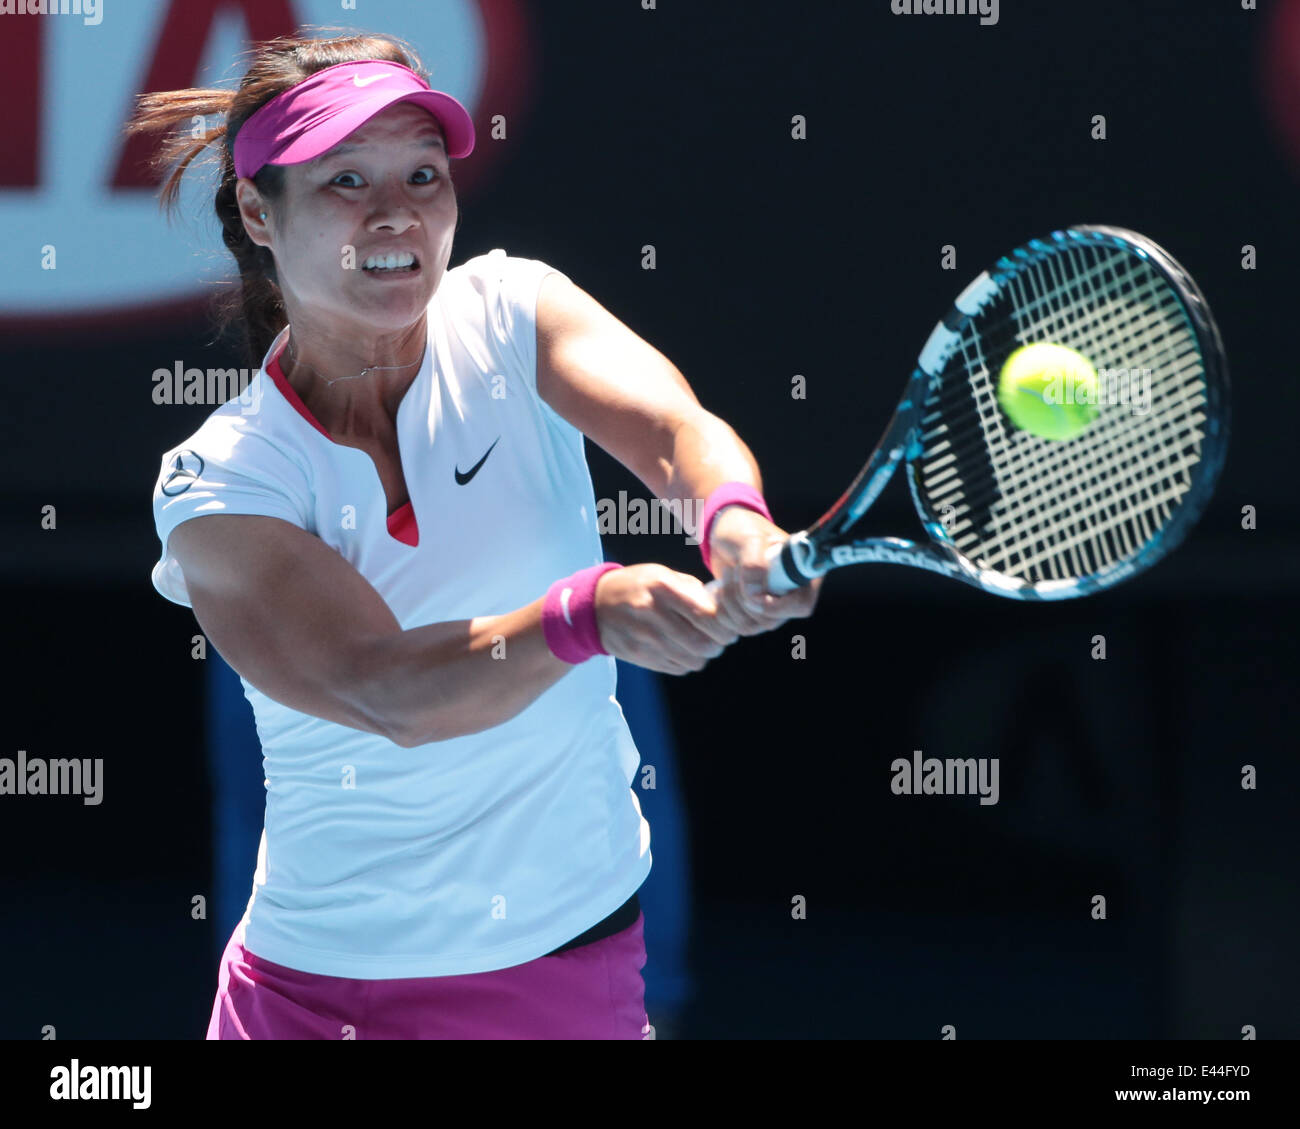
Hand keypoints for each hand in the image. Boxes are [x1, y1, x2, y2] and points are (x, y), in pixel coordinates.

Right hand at [593, 564, 739, 675]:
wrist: (593, 606)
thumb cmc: (634, 586)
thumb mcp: (660, 574)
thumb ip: (691, 589)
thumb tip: (720, 607)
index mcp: (662, 588)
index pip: (706, 614)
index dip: (724, 624)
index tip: (727, 623)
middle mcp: (653, 614)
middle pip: (702, 643)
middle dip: (717, 644)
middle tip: (719, 639)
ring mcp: (645, 638)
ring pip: (691, 660)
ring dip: (703, 655)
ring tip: (701, 645)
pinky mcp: (639, 656)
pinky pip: (676, 668)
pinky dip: (686, 662)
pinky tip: (683, 651)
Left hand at [707, 506, 822, 635]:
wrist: (727, 536)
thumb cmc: (744, 530)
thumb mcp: (749, 539)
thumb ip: (754, 563)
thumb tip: (755, 595)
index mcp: (802, 574)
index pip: (801, 605)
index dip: (776, 606)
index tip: (753, 594)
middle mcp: (791, 595)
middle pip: (771, 620)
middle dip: (744, 600)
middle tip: (733, 571)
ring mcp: (772, 608)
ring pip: (751, 626)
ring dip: (730, 603)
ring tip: (727, 575)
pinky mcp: (752, 614)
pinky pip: (736, 627)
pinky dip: (722, 610)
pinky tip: (720, 589)